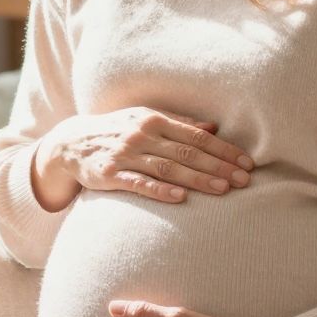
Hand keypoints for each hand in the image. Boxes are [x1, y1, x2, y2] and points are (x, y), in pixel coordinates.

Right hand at [34, 109, 255, 209]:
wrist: (70, 142)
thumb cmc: (116, 130)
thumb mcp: (145, 119)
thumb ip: (178, 123)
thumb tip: (213, 127)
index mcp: (154, 119)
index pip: (196, 136)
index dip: (223, 150)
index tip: (246, 163)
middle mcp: (141, 134)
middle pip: (187, 152)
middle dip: (218, 166)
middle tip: (244, 180)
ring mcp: (125, 154)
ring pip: (168, 168)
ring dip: (197, 179)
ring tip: (223, 190)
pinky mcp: (109, 174)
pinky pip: (138, 183)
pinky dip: (160, 190)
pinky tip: (180, 198)